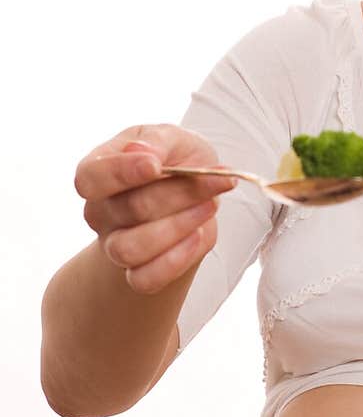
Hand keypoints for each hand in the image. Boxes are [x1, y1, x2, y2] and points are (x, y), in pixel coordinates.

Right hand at [75, 123, 235, 293]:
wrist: (193, 192)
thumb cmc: (174, 159)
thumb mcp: (171, 137)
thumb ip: (157, 142)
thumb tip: (141, 153)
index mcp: (97, 172)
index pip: (90, 178)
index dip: (120, 173)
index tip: (156, 166)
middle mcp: (100, 211)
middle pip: (131, 209)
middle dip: (180, 193)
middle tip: (217, 179)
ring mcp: (114, 244)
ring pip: (132, 249)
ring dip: (179, 227)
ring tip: (210, 206)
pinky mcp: (136, 272)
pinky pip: (145, 280)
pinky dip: (176, 261)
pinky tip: (199, 236)